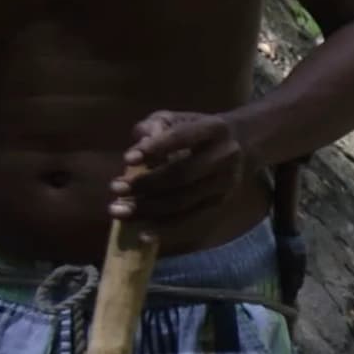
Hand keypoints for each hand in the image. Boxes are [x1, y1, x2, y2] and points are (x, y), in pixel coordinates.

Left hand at [115, 109, 255, 226]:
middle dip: (146, 184)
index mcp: (215, 128)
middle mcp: (226, 156)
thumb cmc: (194, 130)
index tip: (127, 159)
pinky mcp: (220, 205)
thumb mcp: (175, 118)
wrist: (238, 145)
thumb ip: (154, 127)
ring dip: (148, 208)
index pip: (183, 137)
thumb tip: (139, 147)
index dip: (156, 148)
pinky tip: (143, 235)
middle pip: (183, 174)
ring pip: (184, 201)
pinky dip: (166, 230)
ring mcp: (226, 184)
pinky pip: (192, 222)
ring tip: (118, 211)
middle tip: (115, 188)